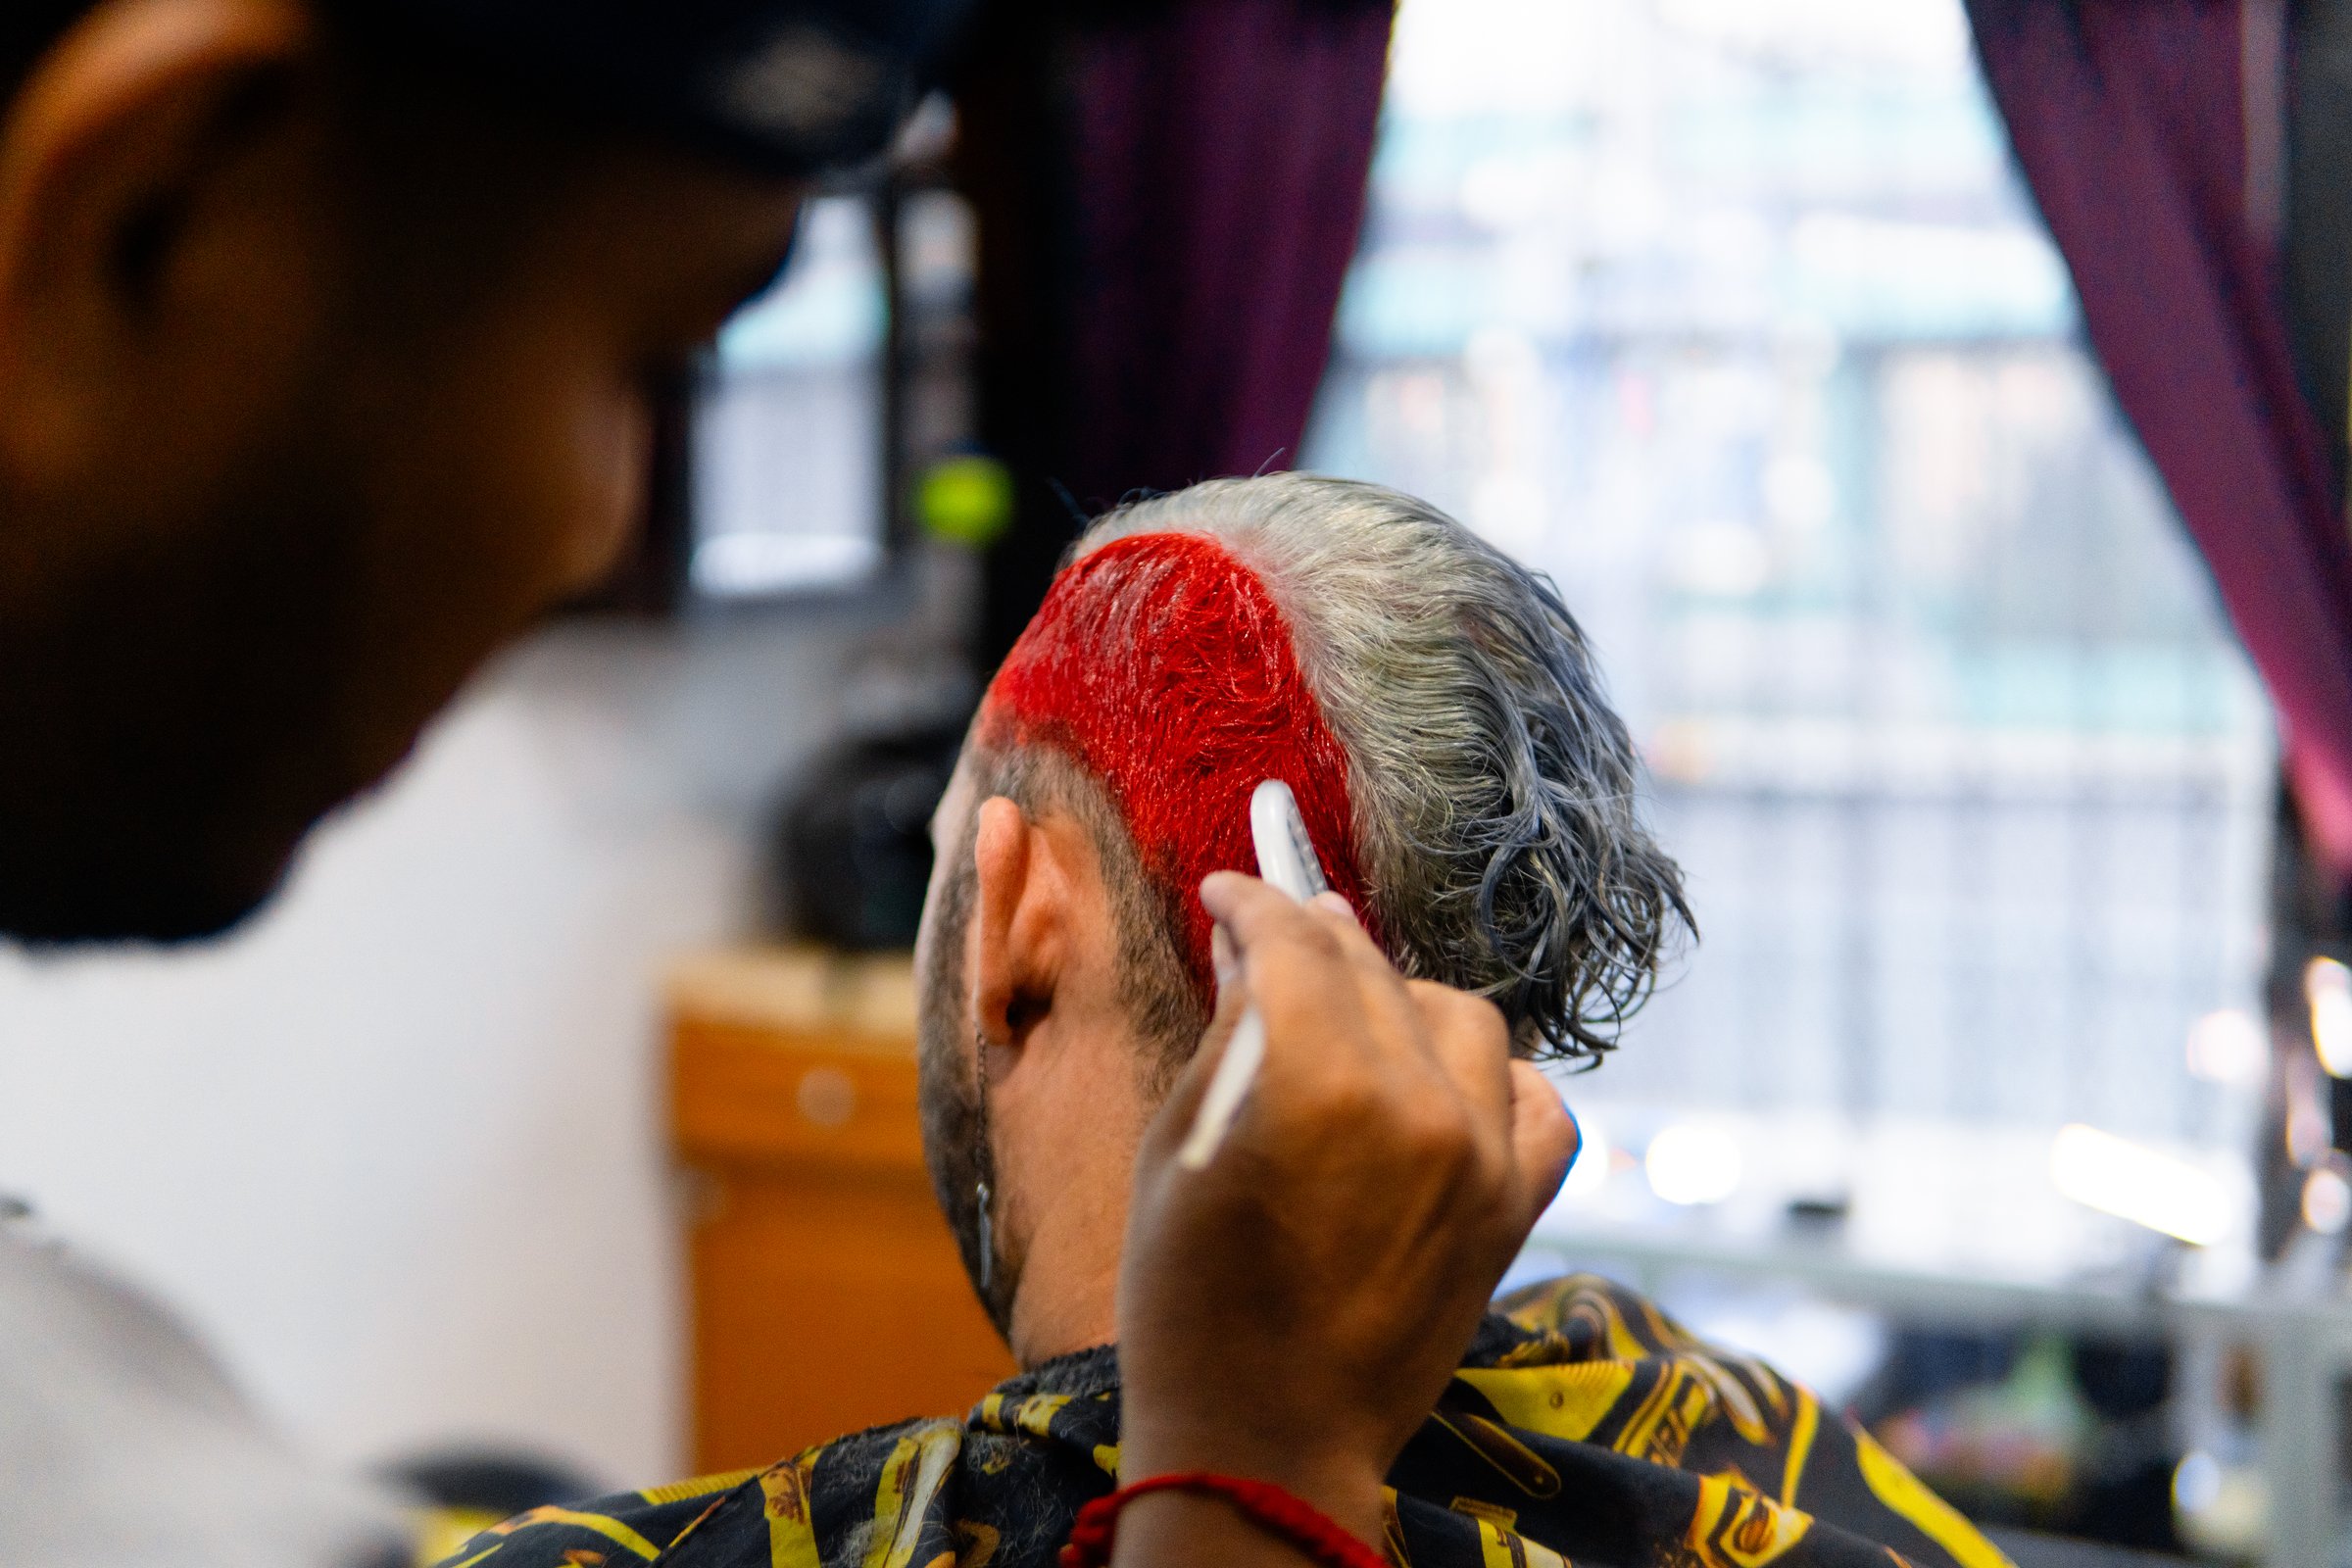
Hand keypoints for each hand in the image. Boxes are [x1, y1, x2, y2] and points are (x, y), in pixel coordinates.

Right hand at [1114, 874, 1578, 1555]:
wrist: (1265, 1442)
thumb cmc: (1189, 1302)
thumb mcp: (1176, 1148)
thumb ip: (1231, 1035)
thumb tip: (1253, 949)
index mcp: (1321, 1081)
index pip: (1296, 943)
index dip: (1255, 905)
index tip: (1228, 894)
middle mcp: (1420, 1104)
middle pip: (1376, 970)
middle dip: (1317, 940)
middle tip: (1273, 935)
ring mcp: (1482, 1158)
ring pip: (1462, 1017)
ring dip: (1403, 999)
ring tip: (1352, 1013)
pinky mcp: (1513, 1211)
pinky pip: (1541, 1105)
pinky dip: (1502, 1080)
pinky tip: (1452, 1083)